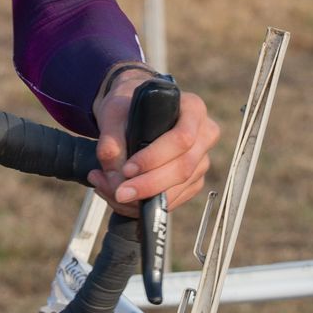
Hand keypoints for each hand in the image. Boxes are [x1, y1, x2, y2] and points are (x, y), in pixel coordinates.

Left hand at [87, 68, 217, 216]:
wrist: (132, 114)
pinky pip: (174, 200)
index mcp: (192, 109)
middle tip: (120, 193)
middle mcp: (204, 135)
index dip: (154, 158)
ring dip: (143, 199)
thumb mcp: (114, 111)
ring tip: (108, 190)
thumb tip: (115, 170)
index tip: (127, 169)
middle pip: (183, 168)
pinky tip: (120, 196)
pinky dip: (147, 205)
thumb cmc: (128, 107)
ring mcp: (201, 160)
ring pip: (179, 189)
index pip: (182, 138)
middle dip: (149, 185)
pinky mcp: (193, 181)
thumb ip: (111, 139)